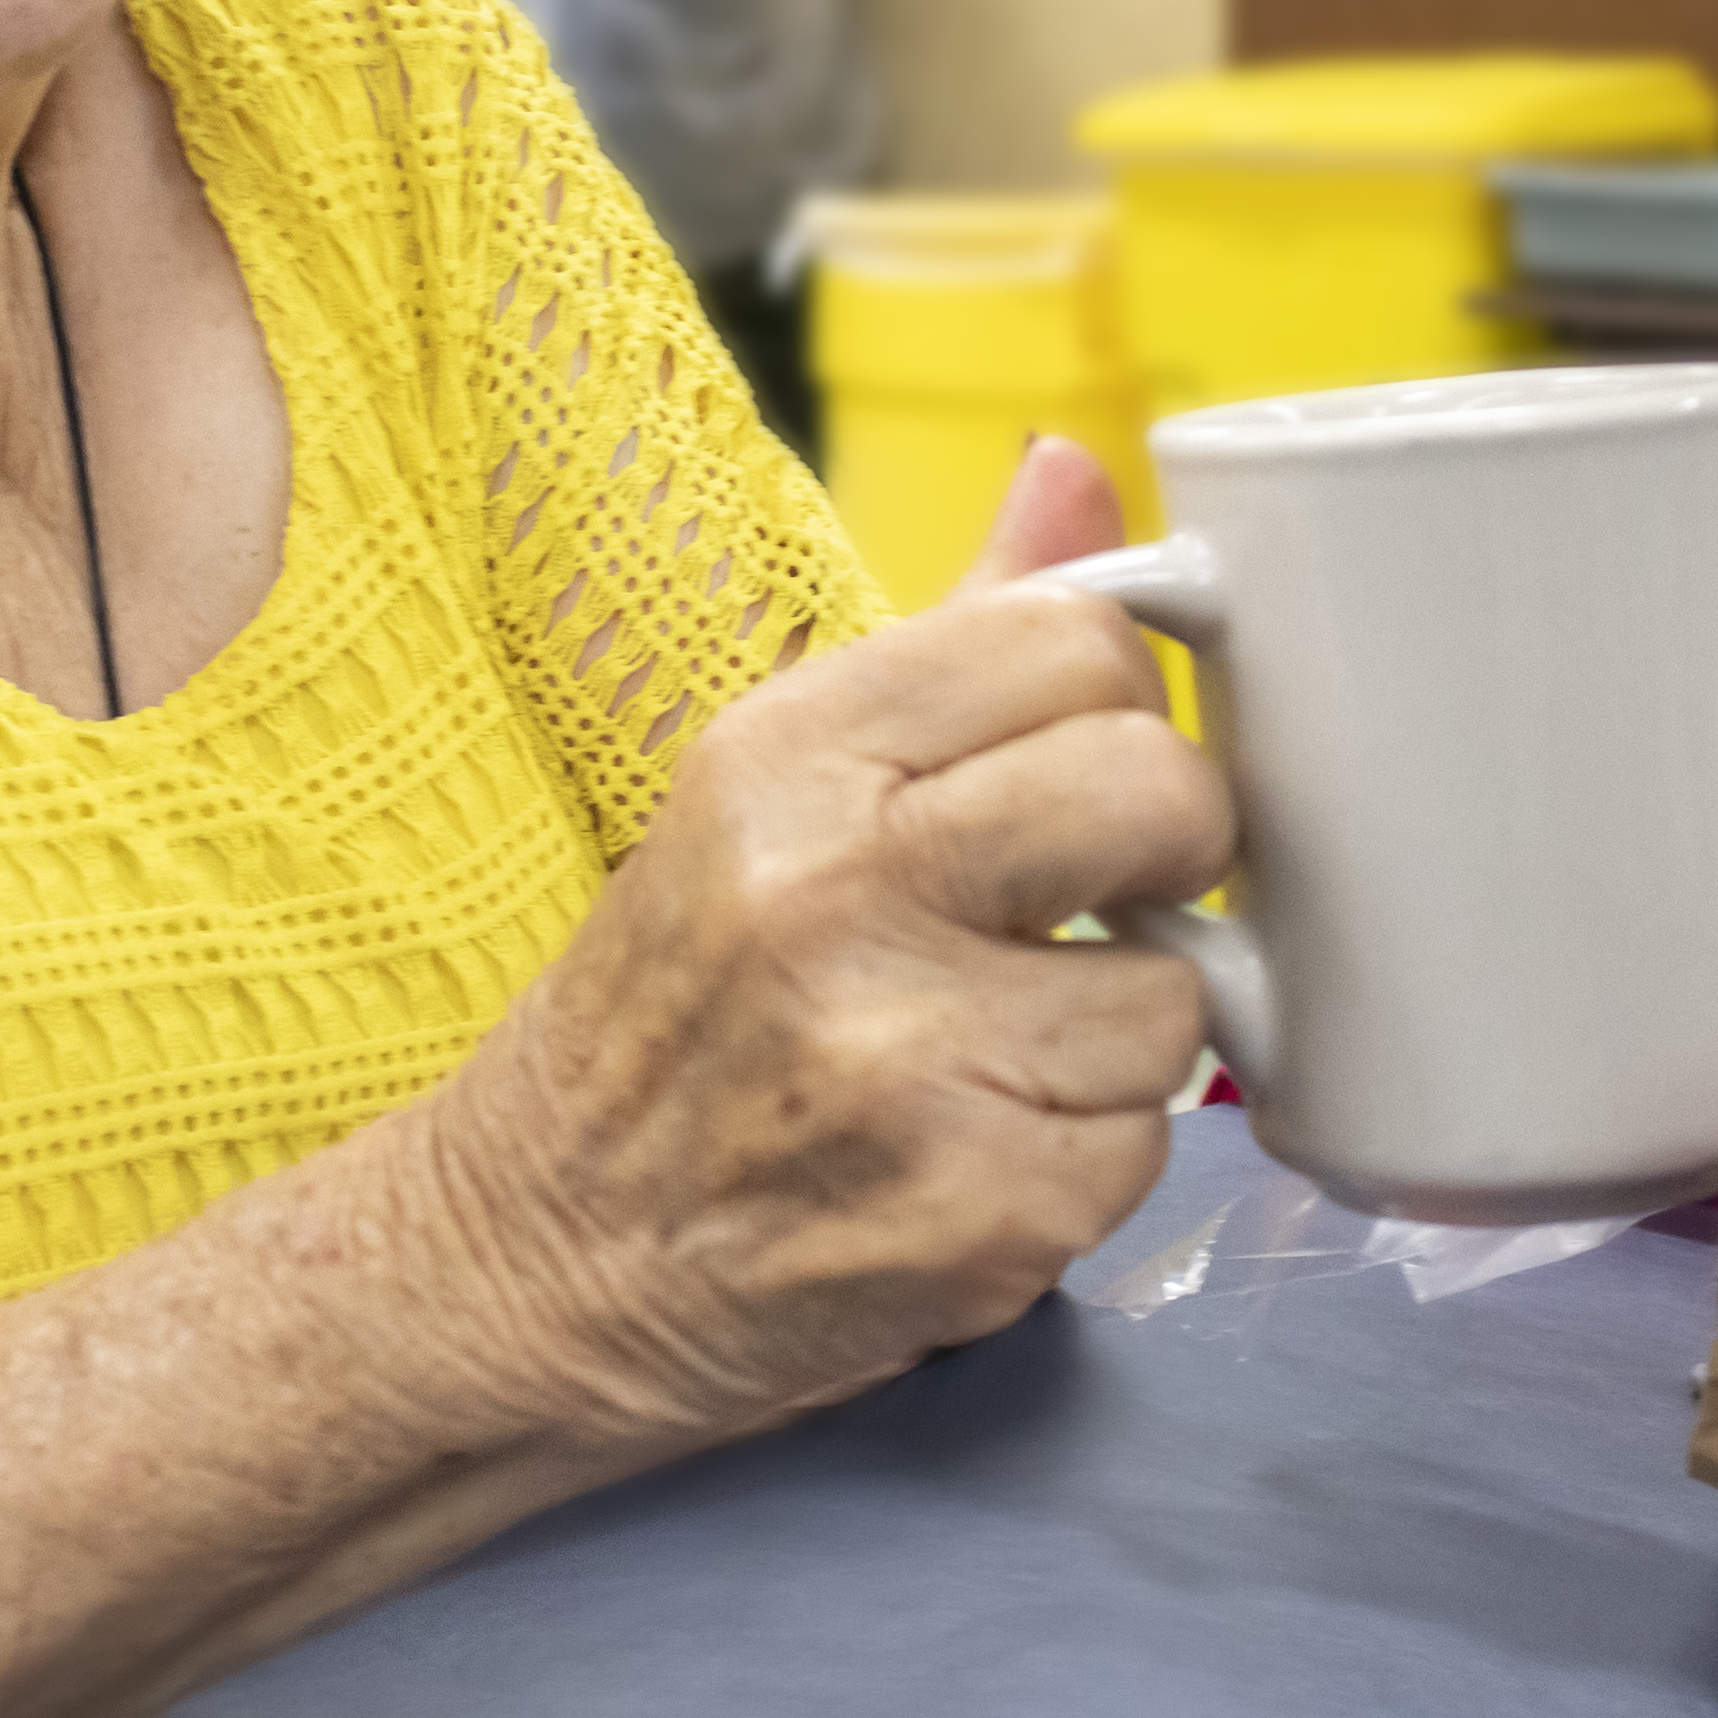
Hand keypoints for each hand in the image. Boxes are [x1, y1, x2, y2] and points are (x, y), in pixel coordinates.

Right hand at [382, 438, 1231, 1449]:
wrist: (540, 1249)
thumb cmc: (677, 1008)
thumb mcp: (771, 789)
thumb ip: (950, 637)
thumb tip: (1075, 468)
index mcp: (785, 753)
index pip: (1078, 640)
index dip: (1110, 711)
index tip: (1067, 776)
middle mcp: (831, 891)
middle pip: (1158, 789)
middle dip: (1164, 852)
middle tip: (1087, 903)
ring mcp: (903, 1063)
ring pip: (1176, 994)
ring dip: (1115, 1036)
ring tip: (992, 1054)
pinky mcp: (970, 1215)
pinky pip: (1145, 1150)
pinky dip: (1084, 1166)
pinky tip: (975, 1156)